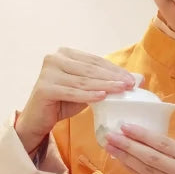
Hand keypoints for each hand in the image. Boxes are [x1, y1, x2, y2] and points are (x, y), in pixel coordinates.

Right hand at [16, 49, 135, 152]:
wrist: (38, 119)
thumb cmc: (63, 102)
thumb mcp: (87, 89)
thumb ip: (105, 82)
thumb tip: (136, 79)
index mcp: (65, 54)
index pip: (95, 61)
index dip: (114, 69)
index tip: (132, 79)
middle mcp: (54, 58)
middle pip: (90, 69)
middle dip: (112, 77)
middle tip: (130, 85)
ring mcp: (47, 72)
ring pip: (83, 81)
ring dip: (105, 85)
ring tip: (121, 90)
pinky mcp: (44, 88)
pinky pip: (72, 92)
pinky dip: (88, 95)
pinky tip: (102, 97)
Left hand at [105, 124, 174, 173]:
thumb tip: (146, 139)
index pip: (163, 143)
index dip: (142, 135)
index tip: (124, 126)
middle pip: (151, 157)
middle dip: (128, 146)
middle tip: (110, 136)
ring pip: (146, 170)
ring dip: (126, 158)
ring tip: (111, 148)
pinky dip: (134, 171)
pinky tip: (123, 163)